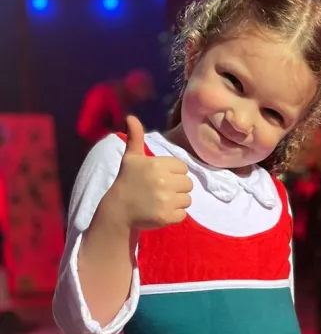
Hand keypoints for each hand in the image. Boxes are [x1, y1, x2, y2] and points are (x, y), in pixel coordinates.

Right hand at [103, 116, 192, 230]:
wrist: (118, 209)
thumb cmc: (127, 181)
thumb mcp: (131, 158)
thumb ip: (135, 137)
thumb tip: (130, 117)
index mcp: (158, 165)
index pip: (183, 168)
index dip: (174, 173)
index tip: (160, 178)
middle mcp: (164, 181)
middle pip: (188, 184)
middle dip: (177, 188)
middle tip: (161, 191)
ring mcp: (166, 200)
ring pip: (187, 199)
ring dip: (177, 201)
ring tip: (161, 201)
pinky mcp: (167, 217)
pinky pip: (183, 214)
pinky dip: (174, 215)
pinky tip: (161, 211)